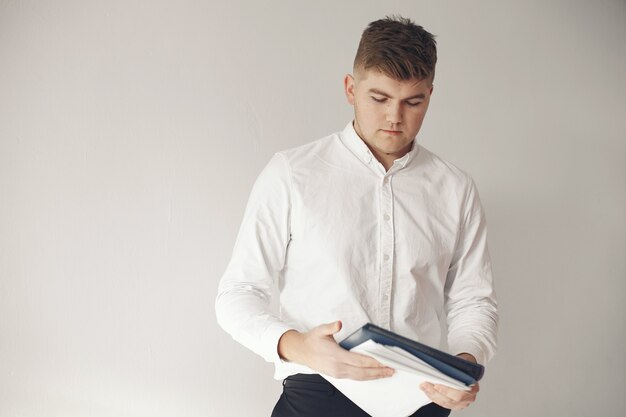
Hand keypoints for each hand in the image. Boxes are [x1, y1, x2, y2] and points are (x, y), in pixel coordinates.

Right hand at [277, 320, 394, 380]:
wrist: (301, 351)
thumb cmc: (312, 340)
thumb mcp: (320, 330)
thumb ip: (330, 327)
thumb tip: (339, 324)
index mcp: (336, 356)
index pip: (360, 361)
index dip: (374, 362)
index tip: (385, 361)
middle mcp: (338, 367)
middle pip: (363, 372)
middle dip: (378, 372)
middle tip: (392, 370)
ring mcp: (338, 373)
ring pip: (360, 377)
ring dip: (374, 376)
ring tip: (386, 373)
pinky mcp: (337, 375)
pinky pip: (355, 378)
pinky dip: (366, 377)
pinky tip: (373, 374)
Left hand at [419, 352, 478, 409]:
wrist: (468, 370)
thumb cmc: (464, 366)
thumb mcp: (460, 363)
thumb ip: (452, 367)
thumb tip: (438, 366)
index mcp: (473, 387)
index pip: (459, 393)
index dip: (446, 391)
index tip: (436, 385)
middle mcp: (469, 397)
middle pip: (451, 399)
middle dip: (436, 393)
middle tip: (425, 385)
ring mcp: (463, 403)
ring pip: (446, 403)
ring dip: (433, 395)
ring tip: (424, 387)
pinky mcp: (456, 405)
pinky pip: (444, 404)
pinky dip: (435, 398)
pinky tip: (428, 392)